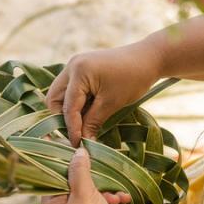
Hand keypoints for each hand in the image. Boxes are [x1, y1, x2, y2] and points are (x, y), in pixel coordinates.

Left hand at [41, 148, 144, 203]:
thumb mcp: (84, 193)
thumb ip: (79, 170)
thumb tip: (77, 151)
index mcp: (51, 202)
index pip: (53, 173)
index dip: (64, 160)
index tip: (74, 147)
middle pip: (75, 179)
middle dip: (94, 178)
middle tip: (102, 172)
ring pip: (91, 189)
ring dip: (107, 190)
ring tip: (116, 196)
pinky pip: (100, 201)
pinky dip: (112, 199)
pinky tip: (122, 200)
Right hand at [45, 42, 162, 145]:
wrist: (148, 58)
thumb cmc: (133, 79)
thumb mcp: (112, 103)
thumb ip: (93, 122)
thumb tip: (83, 142)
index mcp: (78, 71)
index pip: (68, 107)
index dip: (72, 128)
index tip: (76, 145)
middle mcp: (72, 66)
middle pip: (55, 98)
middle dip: (61, 118)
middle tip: (74, 134)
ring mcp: (76, 66)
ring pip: (61, 94)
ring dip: (68, 111)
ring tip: (82, 125)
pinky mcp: (82, 69)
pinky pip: (71, 89)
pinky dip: (76, 103)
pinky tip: (87, 114)